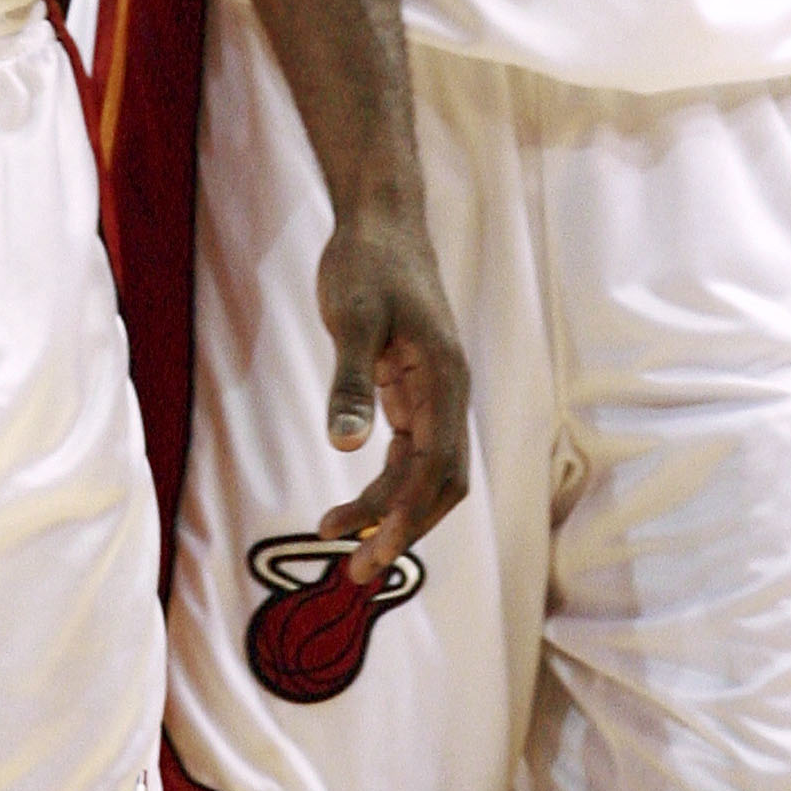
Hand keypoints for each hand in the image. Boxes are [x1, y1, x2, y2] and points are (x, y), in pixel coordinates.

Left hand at [315, 206, 469, 583]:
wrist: (381, 221)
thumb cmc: (367, 263)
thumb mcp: (352, 319)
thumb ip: (350, 382)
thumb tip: (344, 445)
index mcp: (445, 380)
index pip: (435, 466)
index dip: (406, 513)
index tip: (369, 548)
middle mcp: (449, 394)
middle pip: (441, 483)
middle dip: (402, 528)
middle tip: (354, 570)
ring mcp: (435, 393)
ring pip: (426, 472)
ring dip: (392, 511)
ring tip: (340, 540)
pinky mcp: (415, 388)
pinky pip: (412, 451)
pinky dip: (388, 482)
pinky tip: (355, 502)